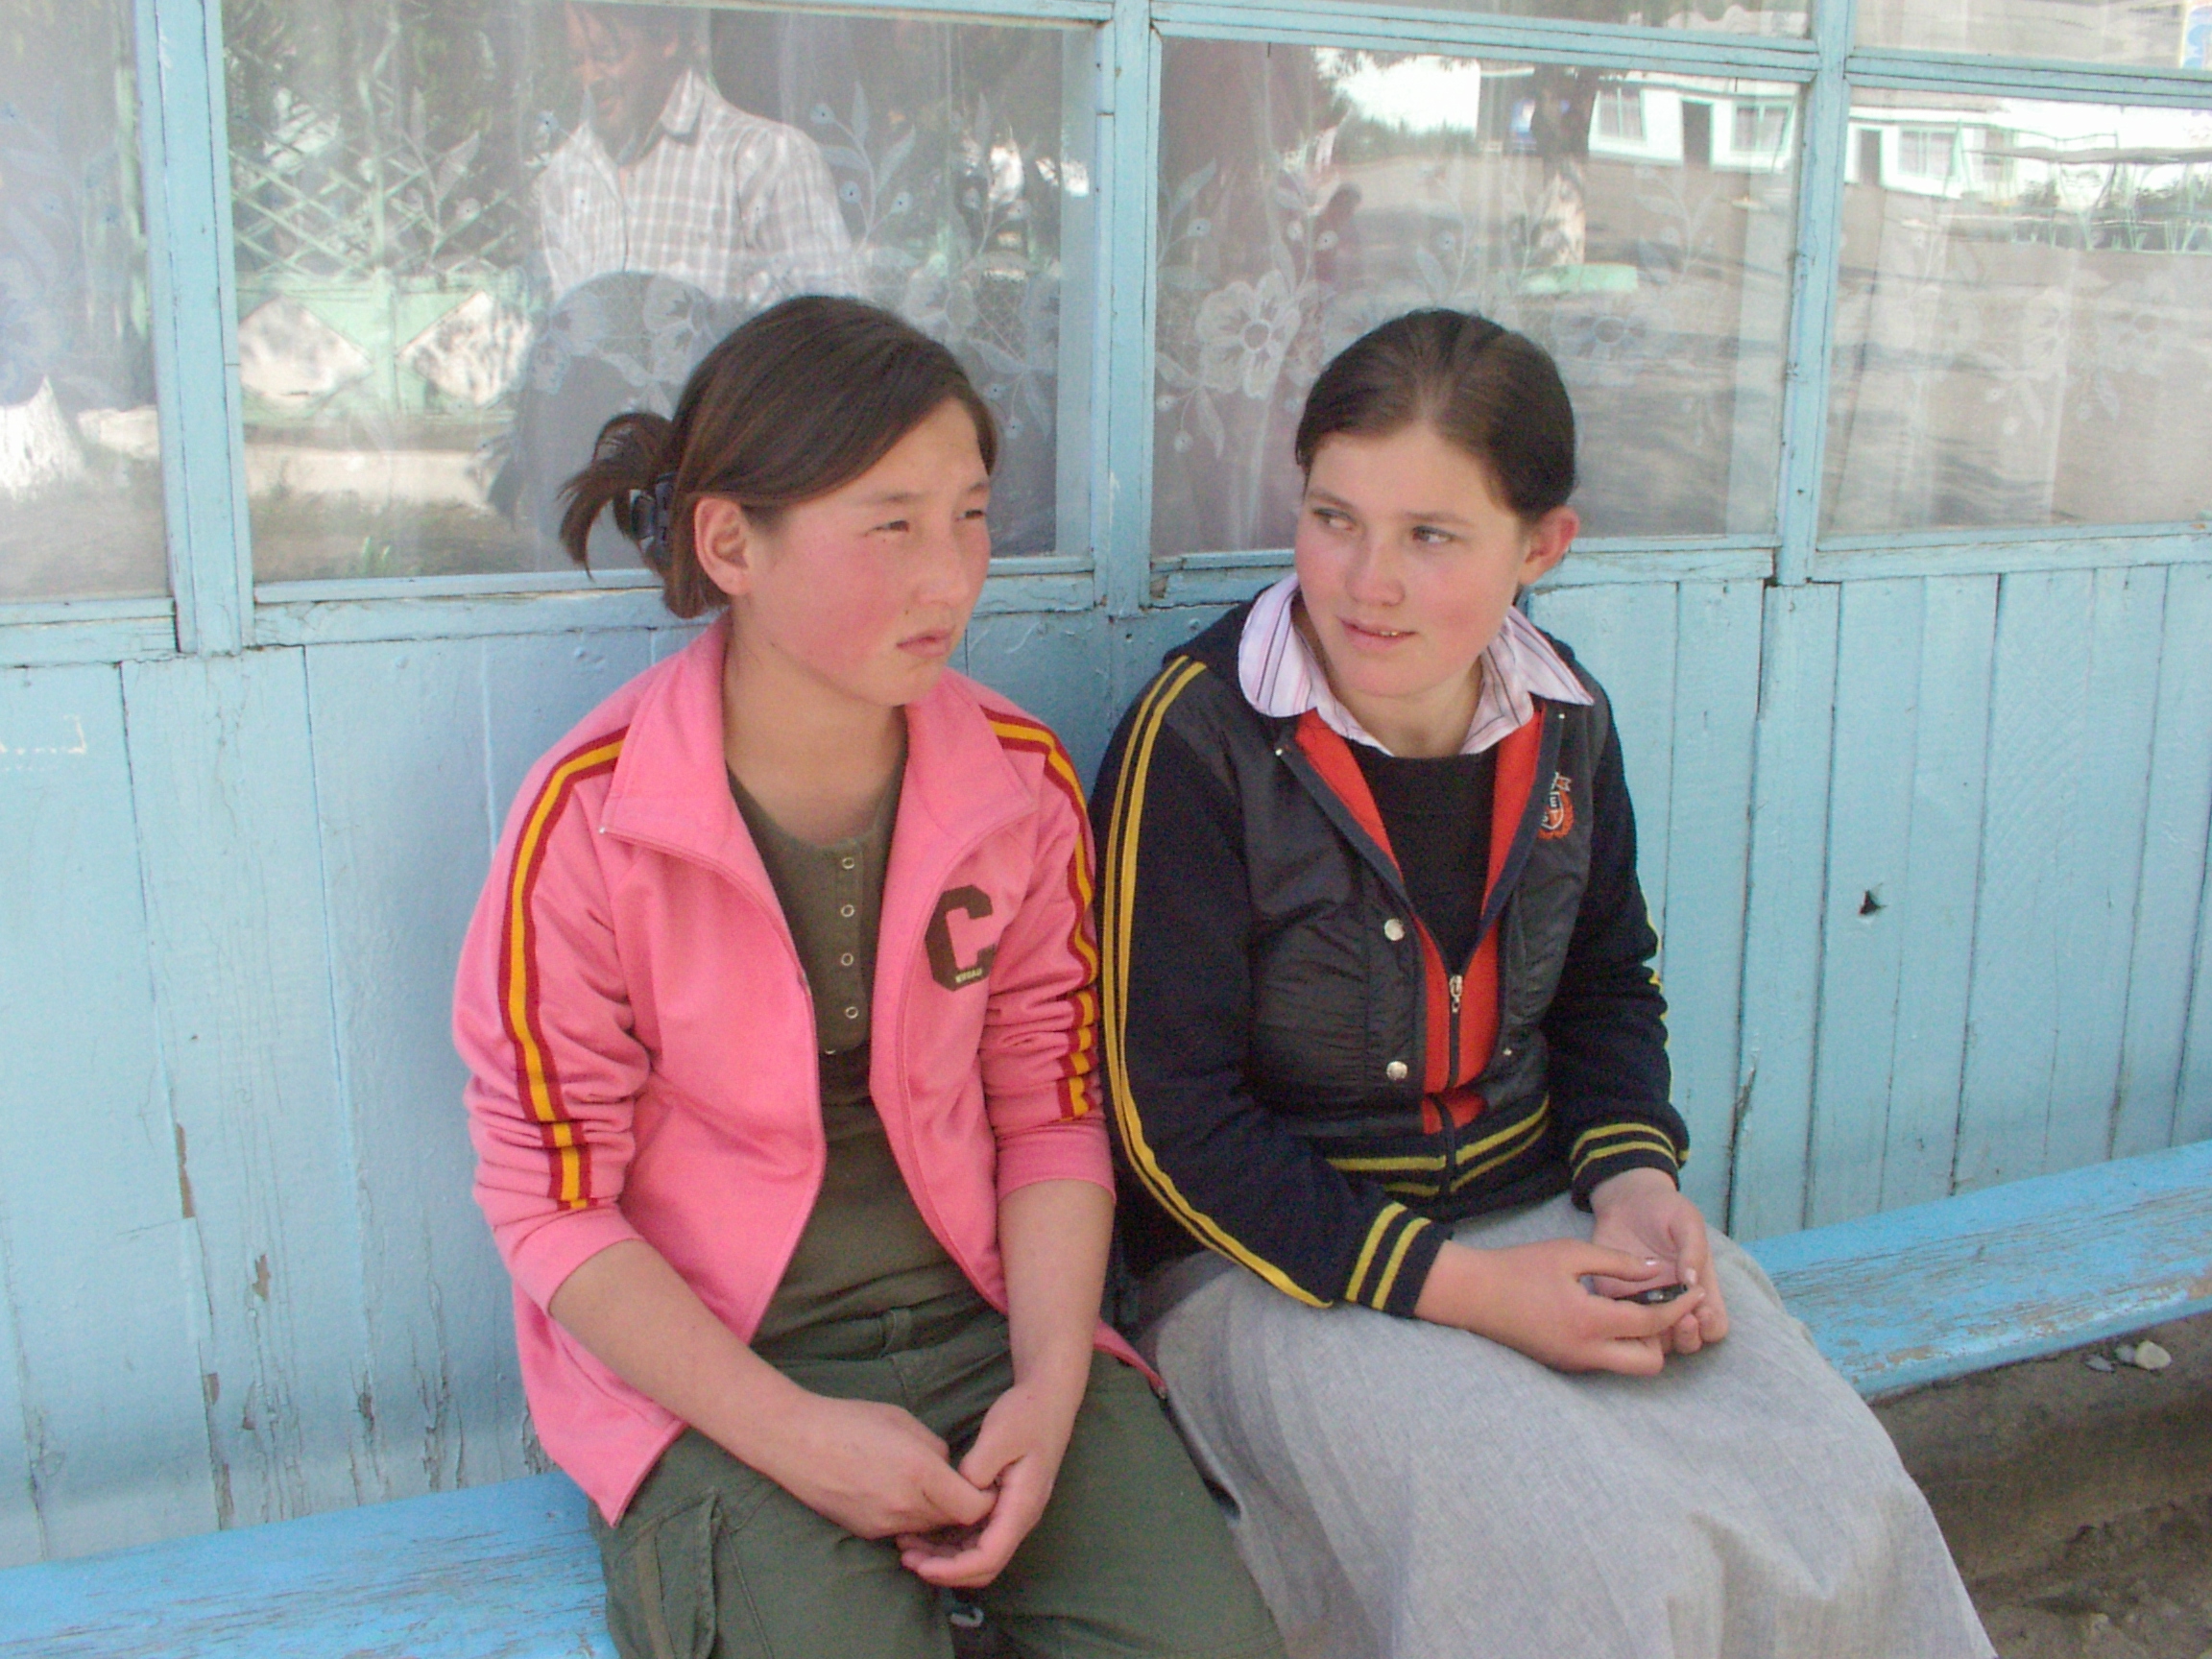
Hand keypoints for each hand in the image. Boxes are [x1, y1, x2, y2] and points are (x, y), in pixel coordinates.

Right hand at [760, 1394, 995, 1541]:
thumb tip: (950, 1470)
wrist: (796, 1441)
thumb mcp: (904, 1421)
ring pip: (929, 1530)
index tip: (982, 1482)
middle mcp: (906, 1506)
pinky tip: (899, 1494)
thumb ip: (935, 1450)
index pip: (974, 1508)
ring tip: (928, 1488)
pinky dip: (910, 1519)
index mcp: (921, 1472)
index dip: (985, 1498)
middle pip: (954, 1523)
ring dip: (936, 1514)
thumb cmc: (851, 1420)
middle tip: (961, 1486)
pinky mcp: (866, 1533)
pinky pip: (902, 1531)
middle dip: (962, 1507)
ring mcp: (884, 1524)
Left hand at [897, 1372, 1083, 1588]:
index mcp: (1022, 1507)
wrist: (1048, 1399)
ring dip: (945, 1557)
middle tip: (907, 1558)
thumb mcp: (1000, 1435)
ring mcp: (1012, 1514)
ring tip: (909, 1547)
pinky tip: (926, 1531)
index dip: (954, 1569)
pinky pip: (977, 1536)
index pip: (988, 1558)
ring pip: (978, 1553)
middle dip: (945, 1569)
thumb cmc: (1026, 1414)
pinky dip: (952, 1541)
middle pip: (983, 1565)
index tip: (921, 1566)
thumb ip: (978, 1468)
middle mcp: (1019, 1519)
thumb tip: (960, 1493)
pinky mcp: (1003, 1506)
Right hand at [1415, 1237, 1707, 1374]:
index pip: (1651, 1323)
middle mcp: (1586, 1352)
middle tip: (1658, 1306)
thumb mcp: (1570, 1254)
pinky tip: (1610, 1313)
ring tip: (1635, 1306)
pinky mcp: (1563, 1363)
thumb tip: (1657, 1269)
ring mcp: (1574, 1362)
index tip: (1694, 1290)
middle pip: (1648, 1363)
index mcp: (1590, 1322)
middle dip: (1662, 1338)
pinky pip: (1605, 1360)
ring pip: (1628, 1365)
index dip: (1678, 1306)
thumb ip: (1617, 1263)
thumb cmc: (1519, 1268)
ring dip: (1640, 1341)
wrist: (1472, 1294)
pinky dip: (1617, 1342)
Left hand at [1589, 1167, 1729, 1353]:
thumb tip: (1692, 1282)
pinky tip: (1624, 1314)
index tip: (1703, 1310)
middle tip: (1683, 1318)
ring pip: (1657, 1342)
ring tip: (1655, 1316)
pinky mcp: (1617, 1300)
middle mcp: (1675, 1303)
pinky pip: (1622, 1327)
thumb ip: (1693, 1249)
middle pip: (1689, 1342)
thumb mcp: (1686, 1221)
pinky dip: (1625, 1328)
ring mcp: (1646, 1304)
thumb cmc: (1664, 1209)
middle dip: (1689, 1337)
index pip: (1714, 1324)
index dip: (1711, 1325)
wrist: (1625, 1199)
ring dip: (1659, 1338)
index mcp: (1699, 1287)